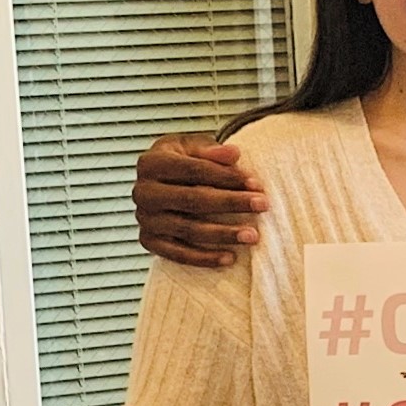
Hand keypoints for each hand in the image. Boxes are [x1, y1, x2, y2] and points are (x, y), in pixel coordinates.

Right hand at [134, 133, 269, 267]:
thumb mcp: (196, 147)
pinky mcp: (148, 241)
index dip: (227, 176)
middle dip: (231, 202)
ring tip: (253, 235)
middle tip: (263, 205)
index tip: (257, 184)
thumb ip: (212, 151)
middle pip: (192, 199)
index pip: (194, 170)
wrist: (163, 181)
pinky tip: (231, 258)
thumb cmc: (185, 160)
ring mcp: (145, 219)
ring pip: (187, 229)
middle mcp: (143, 192)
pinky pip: (177, 254)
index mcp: (151, 163)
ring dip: (223, 234)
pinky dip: (204, 258)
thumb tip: (234, 153)